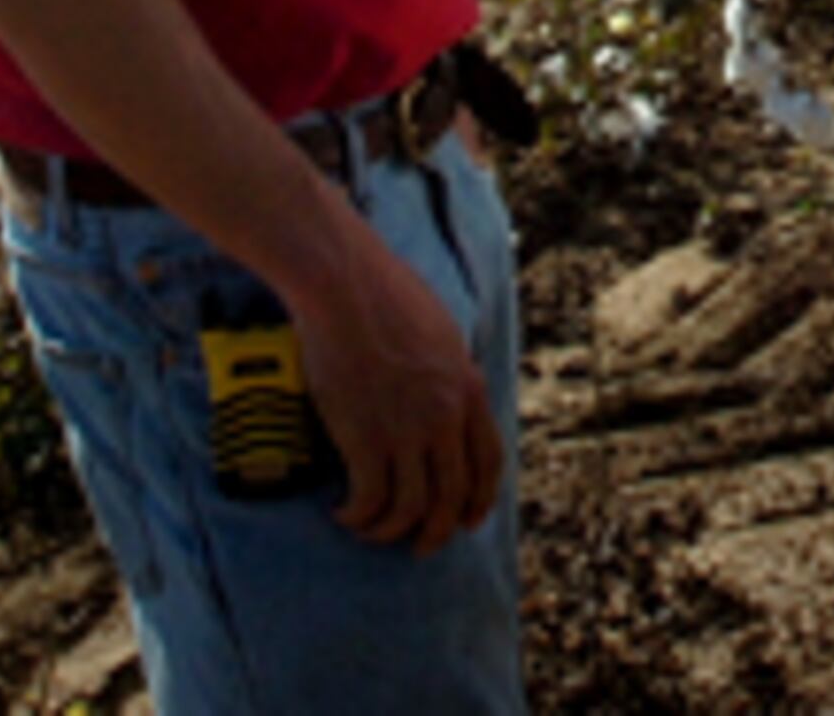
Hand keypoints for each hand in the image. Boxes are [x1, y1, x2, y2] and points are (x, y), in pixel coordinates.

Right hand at [294, 231, 504, 551]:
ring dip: (391, 532)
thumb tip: (444, 394)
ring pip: (411, 509)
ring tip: (370, 531)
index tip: (468, 521)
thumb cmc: (385, 296)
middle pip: (453, 497)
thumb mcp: (439, 333)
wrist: (344, 286)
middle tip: (419, 547)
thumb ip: (448, 373)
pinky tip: (344, 513)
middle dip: (437, 532)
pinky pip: (370, 501)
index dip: (480, 500)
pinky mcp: (365, 438)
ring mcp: (407, 430)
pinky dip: (358, 517)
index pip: (489, 462)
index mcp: (469, 389)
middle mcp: (446, 417)